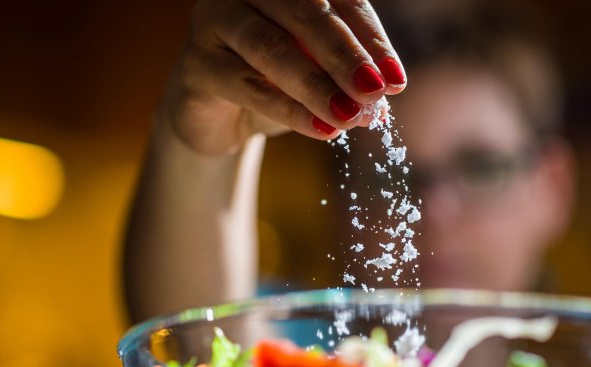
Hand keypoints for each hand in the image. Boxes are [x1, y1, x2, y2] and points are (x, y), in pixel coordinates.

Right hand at [158, 0, 406, 154]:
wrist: (217, 118)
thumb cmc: (274, 84)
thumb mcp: (317, 76)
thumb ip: (345, 78)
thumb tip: (380, 97)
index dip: (370, 38)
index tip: (395, 81)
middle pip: (305, 13)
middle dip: (346, 56)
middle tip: (374, 92)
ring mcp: (215, 20)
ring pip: (272, 47)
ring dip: (317, 85)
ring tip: (350, 116)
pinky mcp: (196, 63)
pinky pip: (246, 84)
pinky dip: (288, 109)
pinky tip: (321, 130)